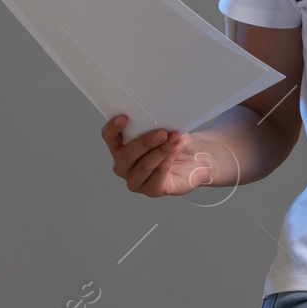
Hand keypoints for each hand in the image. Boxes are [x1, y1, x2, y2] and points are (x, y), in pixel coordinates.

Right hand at [101, 115, 232, 196]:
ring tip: (174, 138)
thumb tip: (160, 119)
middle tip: (162, 132)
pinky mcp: (152, 190)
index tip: (124, 117)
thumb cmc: (175, 141)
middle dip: (145, 142)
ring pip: (144, 165)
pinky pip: (158, 175)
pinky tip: (175, 149)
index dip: (113, 128)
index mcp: (121, 147)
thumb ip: (158, 124)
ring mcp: (136, 180)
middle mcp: (124, 166)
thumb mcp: (166, 128)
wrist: (196, 158)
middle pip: (127, 154)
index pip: (109, 137)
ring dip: (161, 150)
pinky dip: (168, 160)